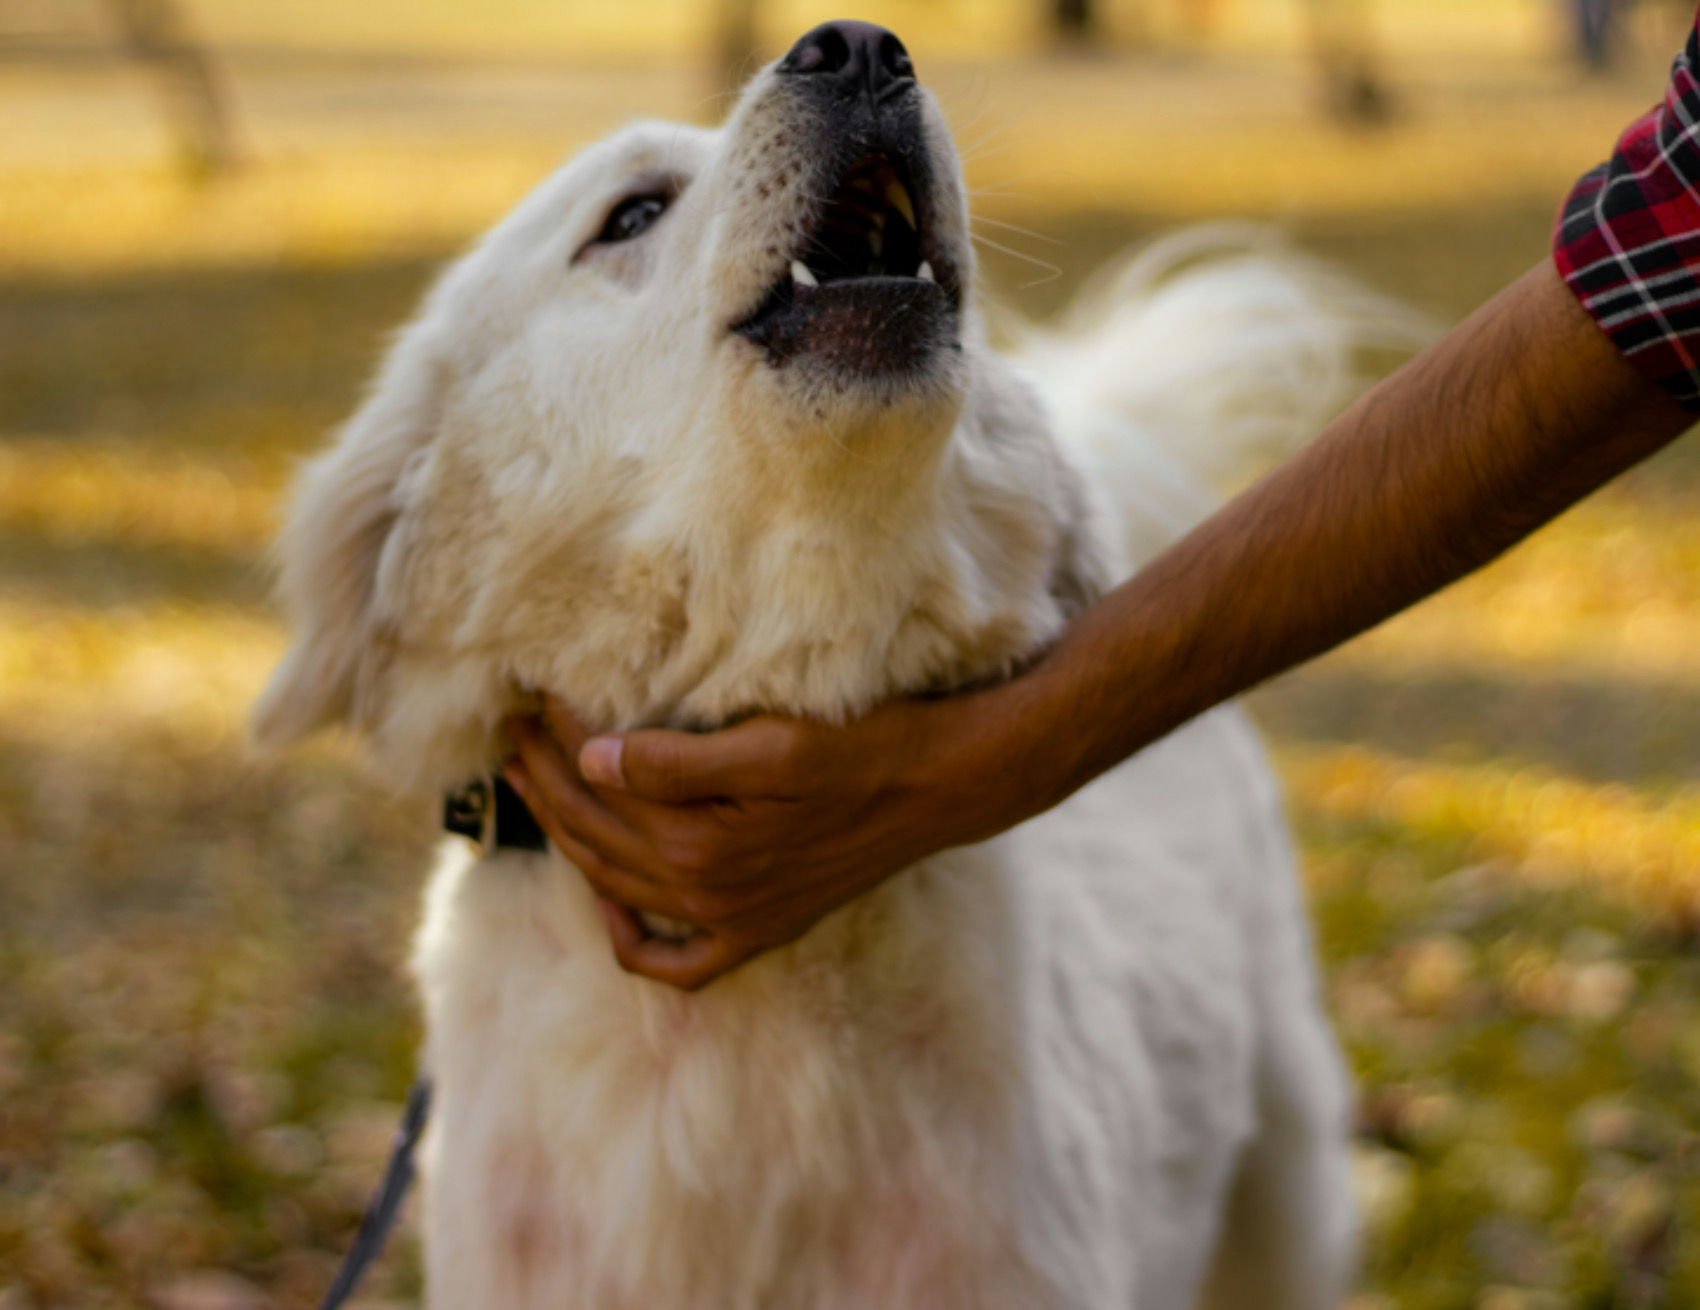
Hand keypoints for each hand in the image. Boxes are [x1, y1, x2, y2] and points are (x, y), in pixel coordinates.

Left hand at [503, 693, 1019, 989]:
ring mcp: (730, 918)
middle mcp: (704, 893)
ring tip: (532, 782)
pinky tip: (611, 905)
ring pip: (615, 884)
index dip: (560, 733)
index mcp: (700, 845)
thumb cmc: (867, 749)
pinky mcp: (758, 929)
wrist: (944, 789)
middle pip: (594, 834)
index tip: (534, 689)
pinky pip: (677, 961)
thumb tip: (594, 760)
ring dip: (566, 833)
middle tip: (511, 729)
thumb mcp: (777, 743)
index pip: (601, 782)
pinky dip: (633, 940)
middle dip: (544, 778)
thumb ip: (680, 761)